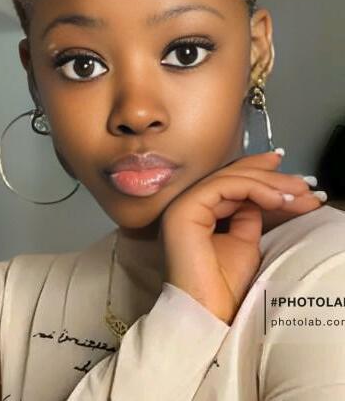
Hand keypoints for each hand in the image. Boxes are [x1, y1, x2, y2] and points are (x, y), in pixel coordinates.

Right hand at [159, 150, 324, 324]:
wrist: (207, 314)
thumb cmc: (223, 287)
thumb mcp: (244, 241)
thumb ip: (248, 215)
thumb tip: (262, 194)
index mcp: (197, 211)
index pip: (229, 181)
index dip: (259, 172)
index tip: (291, 177)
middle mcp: (186, 204)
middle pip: (231, 176)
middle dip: (270, 177)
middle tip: (303, 185)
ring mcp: (182, 205)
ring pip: (229, 178)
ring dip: (268, 183)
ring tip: (297, 193)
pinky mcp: (185, 209)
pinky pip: (224, 187)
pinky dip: (254, 188)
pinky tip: (277, 199)